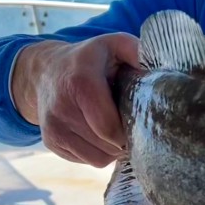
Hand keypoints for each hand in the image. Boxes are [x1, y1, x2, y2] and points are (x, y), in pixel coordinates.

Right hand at [11, 33, 139, 166]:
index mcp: (80, 84)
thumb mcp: (113, 44)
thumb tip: (160, 72)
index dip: (129, 132)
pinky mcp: (51, 142)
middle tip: (131, 125)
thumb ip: (137, 52)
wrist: (45, 70)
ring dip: (113, 150)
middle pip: (107, 146)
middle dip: (125, 140)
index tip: (139, 122)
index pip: (108, 128)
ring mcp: (53, 128)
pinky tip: (99, 134)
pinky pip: (85, 161)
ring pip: (97, 159)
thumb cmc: (89, 59)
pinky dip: (98, 153)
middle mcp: (62, 108)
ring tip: (115, 129)